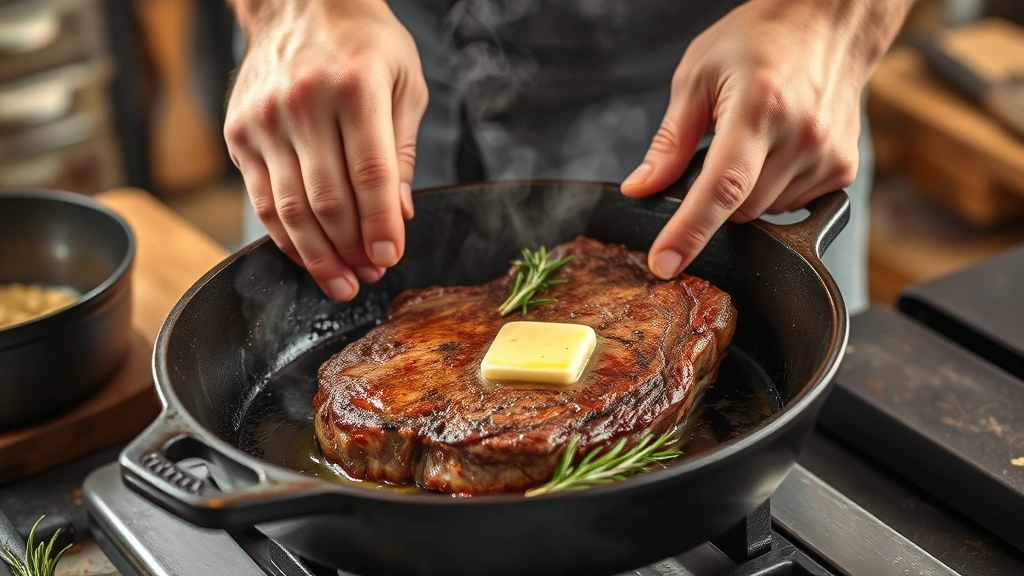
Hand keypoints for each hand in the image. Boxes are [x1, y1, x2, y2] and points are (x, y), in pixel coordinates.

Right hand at [225, 0, 426, 299]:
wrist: (299, 3)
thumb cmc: (364, 44)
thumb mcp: (405, 83)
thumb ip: (403, 151)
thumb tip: (400, 214)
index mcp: (356, 87)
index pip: (370, 174)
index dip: (381, 224)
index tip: (390, 258)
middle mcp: (305, 103)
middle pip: (329, 199)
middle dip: (353, 249)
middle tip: (370, 276)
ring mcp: (265, 120)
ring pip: (291, 209)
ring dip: (319, 256)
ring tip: (341, 283)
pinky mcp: (239, 134)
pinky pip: (262, 201)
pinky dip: (286, 237)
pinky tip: (308, 256)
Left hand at [621, 0, 911, 278]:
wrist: (827, 23)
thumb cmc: (760, 40)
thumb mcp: (697, 76)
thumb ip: (670, 141)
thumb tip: (641, 188)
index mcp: (758, 109)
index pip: (721, 188)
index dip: (689, 232)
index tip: (664, 264)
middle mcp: (801, 136)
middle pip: (740, 210)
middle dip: (716, 196)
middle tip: (719, 149)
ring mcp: (828, 156)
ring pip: (765, 213)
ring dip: (747, 193)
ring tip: (755, 140)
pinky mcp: (844, 170)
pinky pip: (793, 206)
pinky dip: (774, 190)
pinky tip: (777, 151)